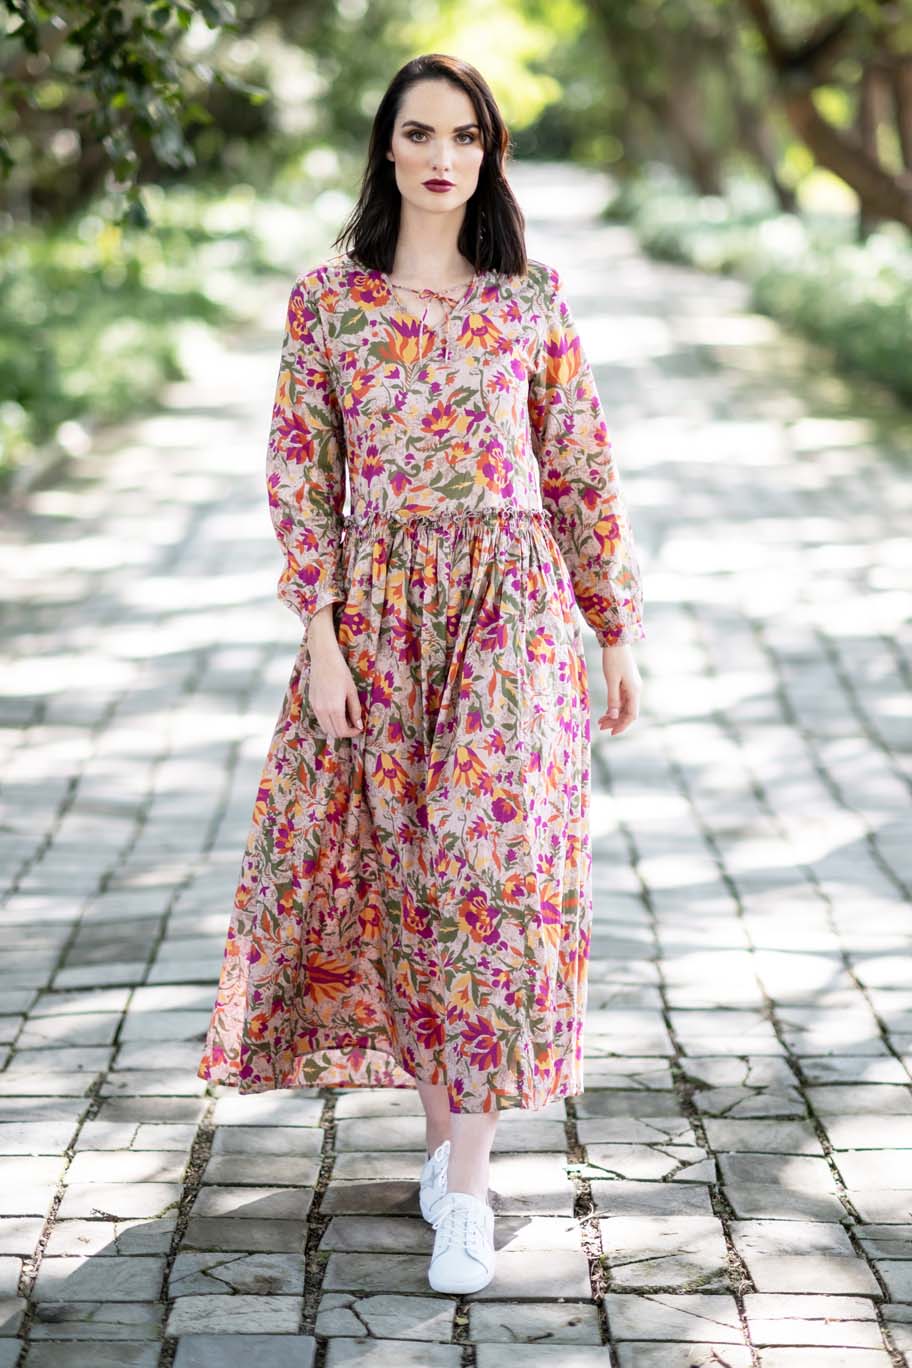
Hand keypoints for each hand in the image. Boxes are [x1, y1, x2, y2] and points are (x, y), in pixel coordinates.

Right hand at [306, 604, 363, 738]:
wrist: (323, 658)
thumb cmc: (341, 672)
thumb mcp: (352, 691)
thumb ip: (355, 710)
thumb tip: (358, 725)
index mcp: (334, 708)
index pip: (342, 730)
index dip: (352, 733)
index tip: (359, 728)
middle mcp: (322, 710)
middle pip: (333, 732)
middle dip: (344, 732)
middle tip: (354, 725)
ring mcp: (315, 707)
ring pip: (325, 727)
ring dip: (336, 728)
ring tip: (346, 719)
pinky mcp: (311, 702)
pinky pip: (320, 718)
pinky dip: (328, 721)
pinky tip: (337, 713)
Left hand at [597, 641, 640, 736]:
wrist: (616, 642)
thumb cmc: (613, 660)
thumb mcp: (611, 680)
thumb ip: (613, 699)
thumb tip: (613, 716)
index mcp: (634, 691)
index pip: (631, 715)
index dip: (622, 725)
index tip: (611, 733)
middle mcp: (635, 690)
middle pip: (628, 712)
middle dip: (615, 721)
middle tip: (601, 727)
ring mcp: (631, 687)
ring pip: (624, 707)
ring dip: (613, 715)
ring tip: (601, 722)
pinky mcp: (626, 683)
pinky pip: (621, 700)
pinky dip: (613, 707)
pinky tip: (605, 712)